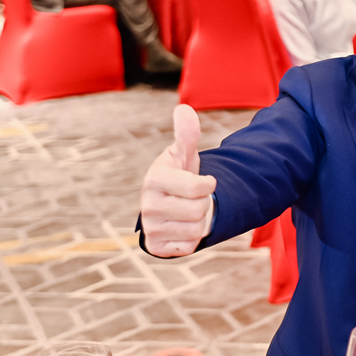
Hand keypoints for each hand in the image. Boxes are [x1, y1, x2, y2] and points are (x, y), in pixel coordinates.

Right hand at [140, 105, 216, 256]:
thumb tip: (184, 109)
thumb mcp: (183, 155)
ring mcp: (150, 227)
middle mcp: (148, 205)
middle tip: (194, 199)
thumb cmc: (178, 176)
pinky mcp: (155, 247)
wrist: (168, 205)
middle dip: (204, 205)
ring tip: (188, 212)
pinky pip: (188, 247)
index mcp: (155, 179)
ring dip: (200, 222)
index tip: (204, 181)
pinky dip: (192, 239)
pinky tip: (182, 228)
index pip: (197, 187)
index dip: (207, 184)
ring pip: (195, 230)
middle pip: (199, 210)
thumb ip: (186, 134)